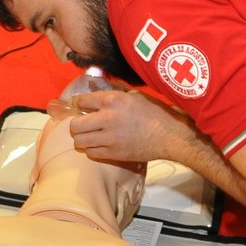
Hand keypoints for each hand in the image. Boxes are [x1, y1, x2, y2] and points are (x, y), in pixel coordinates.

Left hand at [67, 89, 190, 162]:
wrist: (170, 136)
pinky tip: (100, 145)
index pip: (82, 101)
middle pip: (75, 125)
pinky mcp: (113, 154)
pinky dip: (92, 149)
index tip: (77, 106)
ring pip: (80, 141)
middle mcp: (107, 118)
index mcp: (113, 100)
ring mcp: (109, 138)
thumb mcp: (135, 95)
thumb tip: (96, 92)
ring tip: (90, 136)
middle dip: (76, 125)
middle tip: (83, 124)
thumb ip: (114, 94)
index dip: (77, 104)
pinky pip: (91, 153)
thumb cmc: (156, 113)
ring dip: (83, 138)